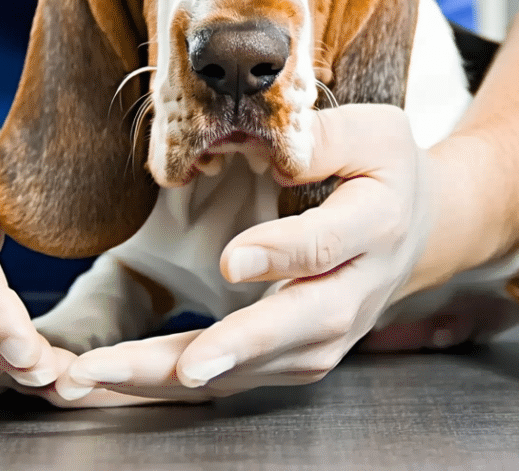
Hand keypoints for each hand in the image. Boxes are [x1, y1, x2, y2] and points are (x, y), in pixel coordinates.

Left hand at [52, 104, 434, 402]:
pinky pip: (233, 379)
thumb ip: (324, 138)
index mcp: (375, 227)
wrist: (417, 227)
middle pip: (295, 329)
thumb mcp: (374, 132)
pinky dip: (170, 386)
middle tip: (180, 367)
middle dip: (234, 350)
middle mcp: (355, 294)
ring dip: (174, 377)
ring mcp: (328, 337)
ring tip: (101, 378)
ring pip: (253, 369)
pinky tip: (114, 382)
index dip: (282, 254)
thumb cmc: (383, 169)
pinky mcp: (297, 358)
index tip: (234, 260)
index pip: (325, 246)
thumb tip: (270, 150)